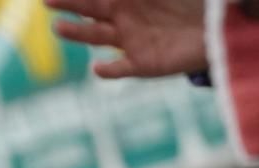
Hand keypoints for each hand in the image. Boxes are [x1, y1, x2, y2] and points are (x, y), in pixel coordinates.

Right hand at [46, 0, 207, 78]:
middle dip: (69, 5)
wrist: (213, 34)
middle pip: (90, 11)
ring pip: (97, 37)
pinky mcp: (142, 64)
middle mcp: (122, 21)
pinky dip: (109, 70)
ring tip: (59, 27)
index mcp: (126, 0)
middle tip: (46, 1)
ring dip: (78, 33)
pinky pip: (121, 69)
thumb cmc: (187, 6)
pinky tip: (97, 68)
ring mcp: (129, 43)